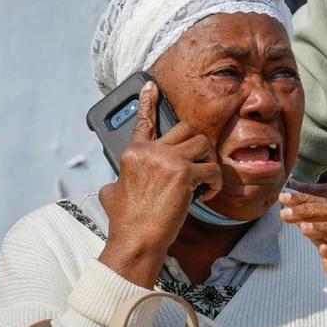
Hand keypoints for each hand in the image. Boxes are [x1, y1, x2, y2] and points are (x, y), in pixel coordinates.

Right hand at [99, 82, 222, 284]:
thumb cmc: (126, 222)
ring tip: (203, 180)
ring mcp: (168, 160)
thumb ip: (119, 180)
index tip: (152, 87)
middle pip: (186, 128)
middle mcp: (150, 151)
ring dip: (209, 161)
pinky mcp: (185, 174)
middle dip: (197, 145)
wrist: (136, 239)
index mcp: (133, 153)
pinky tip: (206, 194)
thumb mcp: (112, 193)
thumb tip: (118, 183)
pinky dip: (214, 182)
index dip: (147, 101)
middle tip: (198, 164)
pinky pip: (212, 169)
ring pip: (203, 143)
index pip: (143, 121)